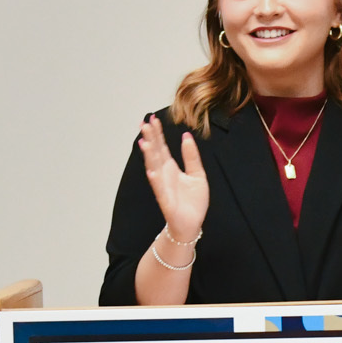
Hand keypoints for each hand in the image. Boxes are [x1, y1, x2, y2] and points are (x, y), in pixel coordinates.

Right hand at [137, 113, 208, 243]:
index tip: (153, 118)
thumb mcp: (197, 174)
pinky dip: (155, 180)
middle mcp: (164, 174)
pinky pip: (159, 189)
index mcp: (171, 167)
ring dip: (149, 156)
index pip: (162, 146)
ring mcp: (163, 186)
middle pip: (156, 153)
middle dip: (150, 139)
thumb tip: (187, 136)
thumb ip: (192, 156)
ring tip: (144, 142)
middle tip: (144, 123)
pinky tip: (151, 170)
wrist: (192, 223)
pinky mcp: (165, 199)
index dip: (158, 133)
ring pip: (154, 167)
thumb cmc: (193, 201)